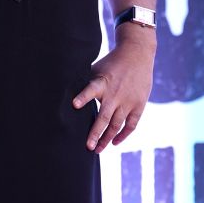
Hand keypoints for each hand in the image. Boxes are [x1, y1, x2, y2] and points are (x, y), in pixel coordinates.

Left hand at [72, 31, 155, 152]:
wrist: (137, 53)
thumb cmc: (111, 63)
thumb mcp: (96, 69)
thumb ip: (85, 83)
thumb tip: (64, 93)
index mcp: (102, 82)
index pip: (91, 89)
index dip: (83, 97)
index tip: (74, 105)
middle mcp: (115, 94)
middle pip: (104, 117)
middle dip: (95, 133)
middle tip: (88, 147)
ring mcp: (128, 101)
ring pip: (116, 125)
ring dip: (106, 139)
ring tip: (97, 149)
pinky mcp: (139, 105)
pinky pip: (131, 125)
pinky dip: (123, 135)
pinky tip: (114, 143)